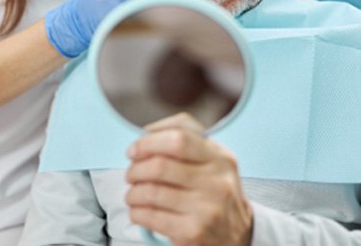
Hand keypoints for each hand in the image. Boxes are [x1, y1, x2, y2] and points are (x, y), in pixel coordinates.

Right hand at [45, 0, 183, 57]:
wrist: (78, 25)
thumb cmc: (90, 0)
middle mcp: (120, 13)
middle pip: (153, 7)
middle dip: (171, 2)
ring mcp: (124, 27)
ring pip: (152, 19)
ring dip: (168, 12)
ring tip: (185, 6)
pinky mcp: (126, 35)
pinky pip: (147, 27)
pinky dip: (160, 21)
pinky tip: (171, 17)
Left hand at [126, 113, 252, 245]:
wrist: (238, 236)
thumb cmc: (214, 191)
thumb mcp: (211, 160)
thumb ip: (185, 138)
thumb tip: (146, 134)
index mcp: (220, 157)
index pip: (179, 137)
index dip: (149, 141)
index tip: (134, 149)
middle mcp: (217, 181)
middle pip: (160, 165)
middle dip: (136, 169)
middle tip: (131, 174)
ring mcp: (207, 208)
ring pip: (152, 192)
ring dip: (133, 192)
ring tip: (132, 194)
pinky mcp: (194, 233)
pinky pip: (152, 216)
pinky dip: (136, 212)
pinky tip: (138, 211)